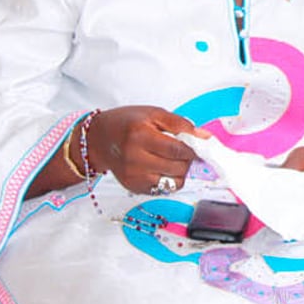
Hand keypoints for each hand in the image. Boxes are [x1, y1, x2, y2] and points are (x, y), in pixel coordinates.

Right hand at [84, 106, 208, 194]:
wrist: (99, 140)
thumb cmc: (126, 123)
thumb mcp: (153, 114)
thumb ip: (181, 124)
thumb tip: (204, 137)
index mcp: (140, 136)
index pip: (177, 149)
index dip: (192, 148)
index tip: (195, 145)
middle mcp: (135, 159)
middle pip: (177, 167)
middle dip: (187, 159)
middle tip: (182, 151)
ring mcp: (134, 176)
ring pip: (173, 183)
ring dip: (180, 171)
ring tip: (172, 159)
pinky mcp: (134, 188)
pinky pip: (163, 189)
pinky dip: (168, 179)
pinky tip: (161, 167)